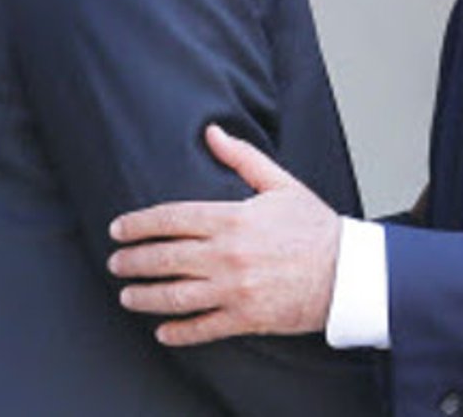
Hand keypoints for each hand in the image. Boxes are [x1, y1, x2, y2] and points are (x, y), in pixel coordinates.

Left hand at [108, 124, 339, 345]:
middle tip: (116, 262)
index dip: (139, 224)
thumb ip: (242, 158)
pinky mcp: (245, 318)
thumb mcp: (281, 184)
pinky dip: (178, 331)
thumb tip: (212, 132)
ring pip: (174, 297)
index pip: (171, 219)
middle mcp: (227, 256)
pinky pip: (202, 328)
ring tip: (128, 294)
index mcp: (233, 219)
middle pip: (164, 258)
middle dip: (132, 261)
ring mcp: (234, 290)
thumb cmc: (315, 226)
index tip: (120, 229)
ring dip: (144, 296)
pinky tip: (162, 330)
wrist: (347, 272)